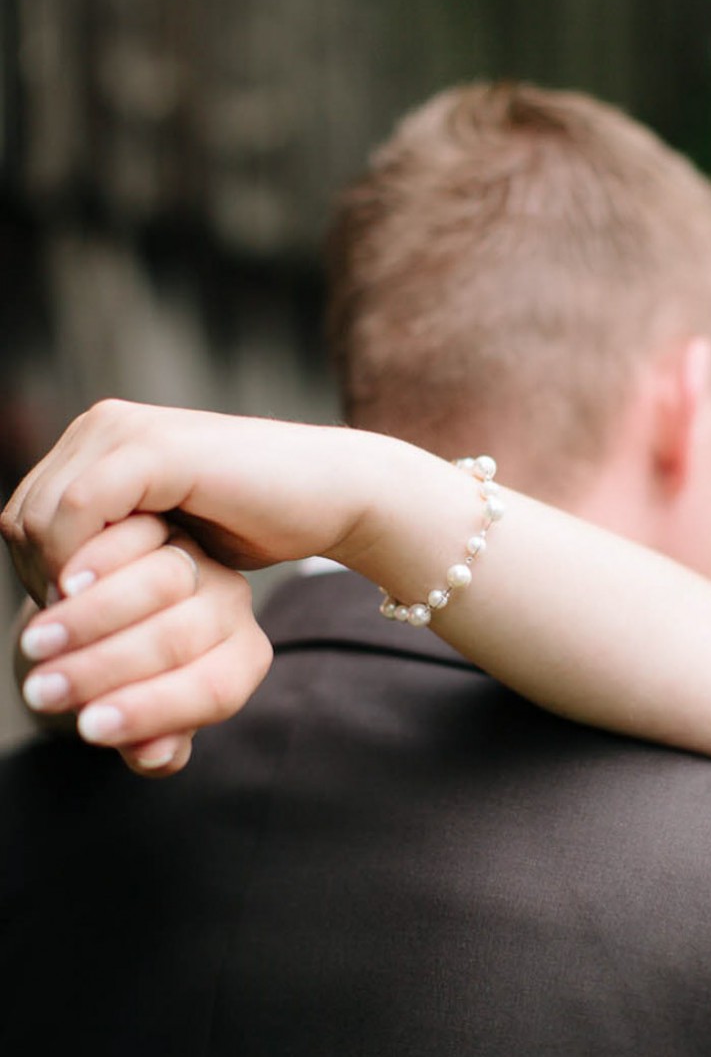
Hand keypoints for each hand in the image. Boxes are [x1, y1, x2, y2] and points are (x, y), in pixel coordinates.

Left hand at [1, 399, 383, 598]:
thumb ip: (111, 551)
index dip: (35, 577)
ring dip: (57, 581)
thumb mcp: (167, 541)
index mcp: (101, 442)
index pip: (22, 518)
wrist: (333, 493)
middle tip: (82, 631)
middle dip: (41, 584)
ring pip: (41, 517)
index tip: (78, 623)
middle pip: (21, 520)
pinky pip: (77, 510)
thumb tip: (54, 599)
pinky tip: (98, 593)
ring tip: (96, 620)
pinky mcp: (155, 449)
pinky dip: (77, 558)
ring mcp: (126, 431)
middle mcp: (103, 426)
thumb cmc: (259, 521)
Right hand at [17, 513, 271, 776]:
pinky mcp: (158, 523)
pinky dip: (86, 564)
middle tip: (44, 689)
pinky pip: (130, 533)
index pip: (214, 689)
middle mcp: (231, 604)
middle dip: (105, 666)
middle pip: (181, 635)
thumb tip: (153, 755)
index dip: (151, 711)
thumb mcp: (142, 726)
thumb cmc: (127, 688)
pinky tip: (52, 588)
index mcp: (241, 659)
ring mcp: (198, 558)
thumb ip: (152, 745)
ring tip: (38, 644)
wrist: (103, 626)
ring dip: (91, 615)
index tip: (90, 729)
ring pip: (161, 579)